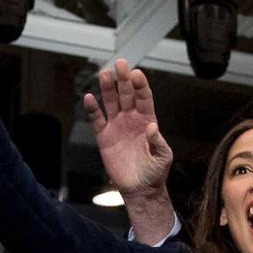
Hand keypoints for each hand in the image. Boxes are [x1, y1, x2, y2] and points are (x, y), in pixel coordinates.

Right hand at [84, 59, 172, 198]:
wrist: (140, 188)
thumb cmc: (155, 172)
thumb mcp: (163, 158)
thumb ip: (158, 143)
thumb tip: (152, 128)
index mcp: (148, 121)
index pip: (144, 98)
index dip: (140, 86)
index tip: (136, 74)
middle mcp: (132, 119)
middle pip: (126, 94)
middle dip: (123, 79)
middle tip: (120, 64)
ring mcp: (117, 126)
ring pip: (111, 102)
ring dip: (108, 88)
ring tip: (104, 74)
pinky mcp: (104, 136)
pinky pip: (97, 119)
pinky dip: (92, 109)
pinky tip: (89, 97)